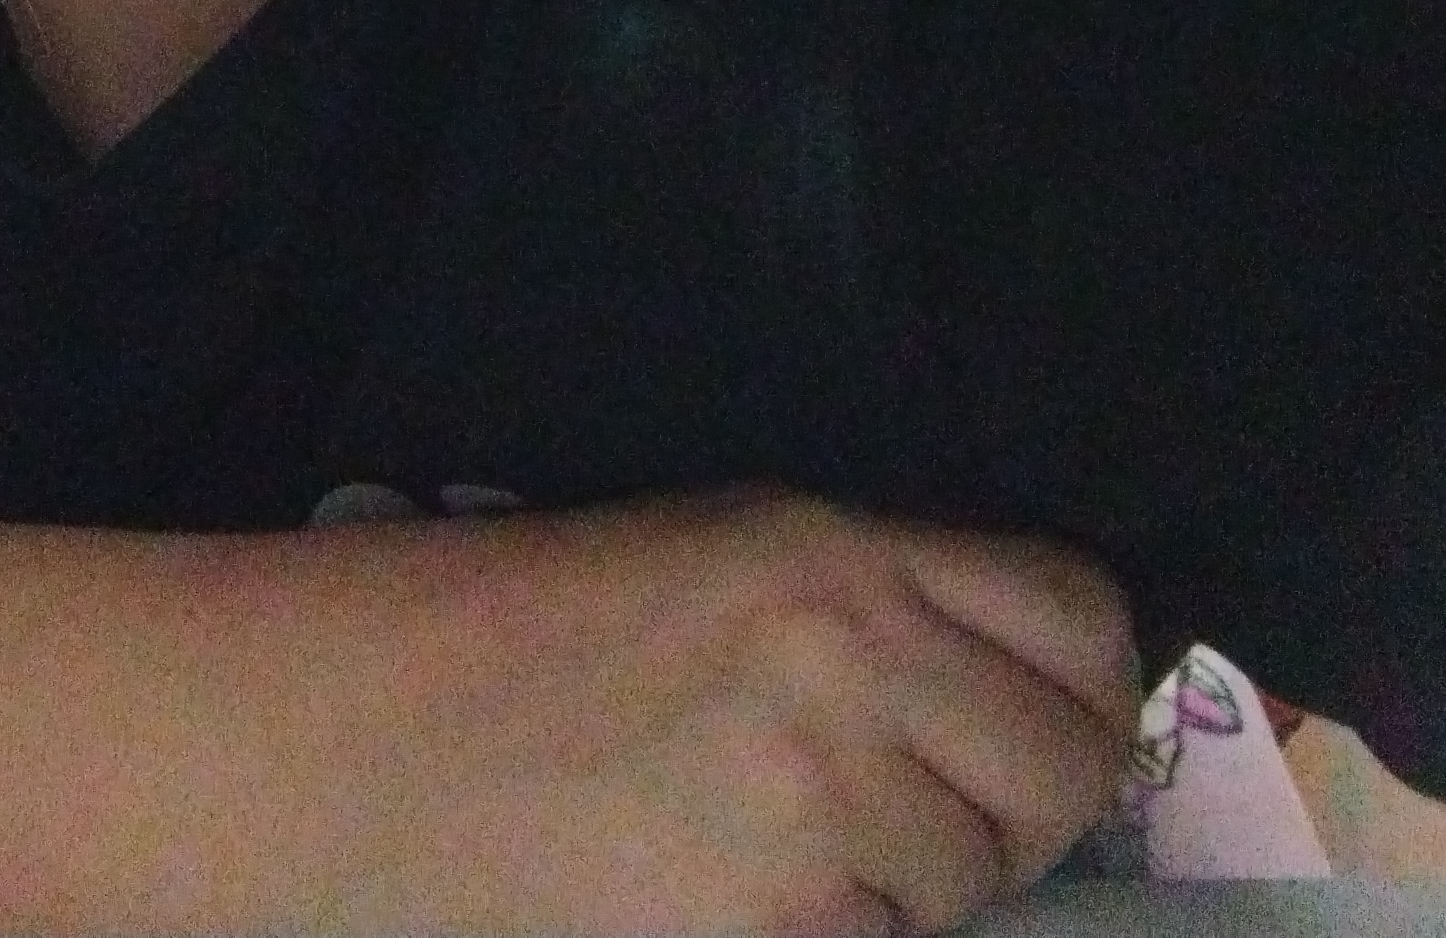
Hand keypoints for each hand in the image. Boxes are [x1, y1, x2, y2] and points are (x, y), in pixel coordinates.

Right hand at [307, 481, 1142, 935]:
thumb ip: (865, 600)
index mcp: (836, 546)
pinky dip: (844, 932)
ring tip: (798, 848)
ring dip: (919, 880)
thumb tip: (999, 683)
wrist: (364, 740)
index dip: (1082, 677)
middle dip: (1031, 801)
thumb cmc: (511, 631)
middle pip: (1067, 764)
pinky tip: (753, 898)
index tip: (1046, 711)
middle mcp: (855, 660)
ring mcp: (824, 805)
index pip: (1079, 615)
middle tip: (952, 811)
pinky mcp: (785, 929)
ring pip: (976, 880)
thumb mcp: (708, 552)